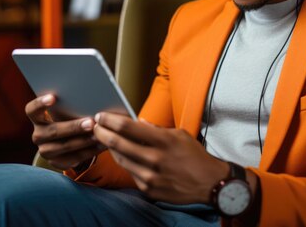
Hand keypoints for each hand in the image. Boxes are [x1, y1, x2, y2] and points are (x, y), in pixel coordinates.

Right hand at [25, 94, 103, 169]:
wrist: (69, 141)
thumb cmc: (69, 118)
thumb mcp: (67, 111)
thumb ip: (72, 104)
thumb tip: (92, 94)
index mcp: (37, 118)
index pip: (31, 110)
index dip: (40, 104)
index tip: (53, 97)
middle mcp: (38, 135)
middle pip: (53, 131)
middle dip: (73, 127)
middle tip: (91, 123)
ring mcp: (46, 150)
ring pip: (64, 146)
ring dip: (83, 141)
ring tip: (98, 135)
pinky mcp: (57, 162)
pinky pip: (73, 158)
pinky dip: (89, 152)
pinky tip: (101, 146)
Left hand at [93, 112, 229, 203]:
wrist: (209, 184)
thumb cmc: (194, 156)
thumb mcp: (179, 135)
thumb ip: (156, 129)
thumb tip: (138, 123)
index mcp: (163, 141)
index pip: (127, 128)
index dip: (110, 120)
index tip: (101, 116)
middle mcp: (154, 159)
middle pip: (117, 144)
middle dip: (102, 133)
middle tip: (95, 126)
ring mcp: (150, 177)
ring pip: (120, 159)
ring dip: (110, 148)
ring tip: (105, 139)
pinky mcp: (148, 190)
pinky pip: (130, 173)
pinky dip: (125, 163)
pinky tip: (123, 155)